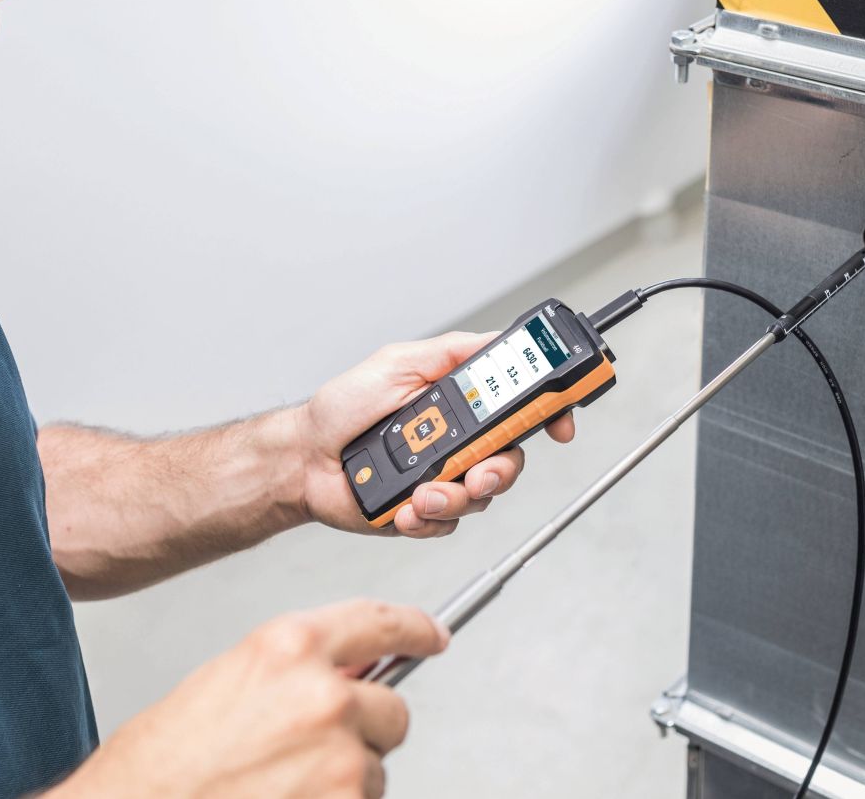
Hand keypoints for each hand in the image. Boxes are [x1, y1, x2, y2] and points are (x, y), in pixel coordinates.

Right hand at [50, 600, 447, 798]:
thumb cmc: (160, 766)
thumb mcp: (228, 684)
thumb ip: (297, 670)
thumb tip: (354, 671)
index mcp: (288, 646)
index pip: (379, 622)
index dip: (413, 629)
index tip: (432, 636)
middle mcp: (324, 694)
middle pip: (392, 708)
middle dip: (364, 730)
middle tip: (307, 754)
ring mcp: (340, 757)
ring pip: (376, 767)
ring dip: (343, 781)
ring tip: (278, 787)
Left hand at [295, 331, 575, 537]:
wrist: (304, 458)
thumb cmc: (343, 407)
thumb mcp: (399, 361)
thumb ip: (452, 352)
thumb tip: (499, 341)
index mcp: (460, 403)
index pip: (520, 407)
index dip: (548, 413)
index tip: (559, 424)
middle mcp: (459, 441)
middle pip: (511, 459)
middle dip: (499, 470)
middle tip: (477, 473)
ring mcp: (444, 477)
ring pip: (481, 497)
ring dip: (454, 497)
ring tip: (421, 492)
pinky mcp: (424, 512)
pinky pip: (447, 524)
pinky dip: (427, 518)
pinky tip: (404, 507)